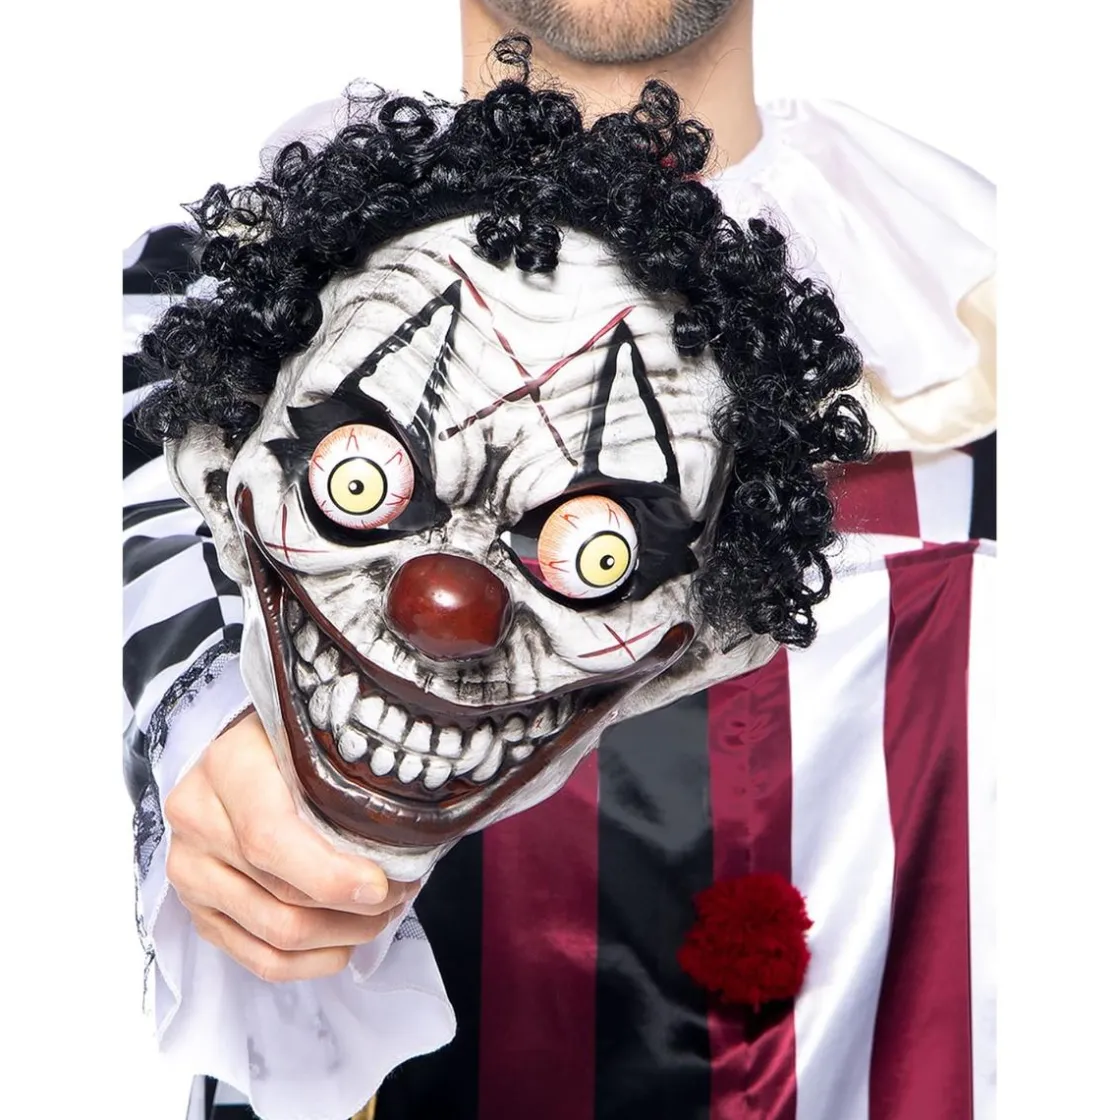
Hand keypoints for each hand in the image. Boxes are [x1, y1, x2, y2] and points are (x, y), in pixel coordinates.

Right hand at [164, 709, 415, 982]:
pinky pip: (258, 959)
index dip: (330, 873)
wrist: (241, 755)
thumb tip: (415, 823)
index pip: (271, 837)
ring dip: (341, 935)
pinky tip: (346, 944)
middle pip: (280, 894)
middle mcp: (197, 820)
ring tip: (381, 913)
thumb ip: (350, 768)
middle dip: (353, 908)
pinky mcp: (199, 910)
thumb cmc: (294, 743)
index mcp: (228, 766)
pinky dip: (312, 962)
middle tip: (401, 893)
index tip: (382, 884)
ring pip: (274, 933)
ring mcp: (191, 870)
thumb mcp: (317, 735)